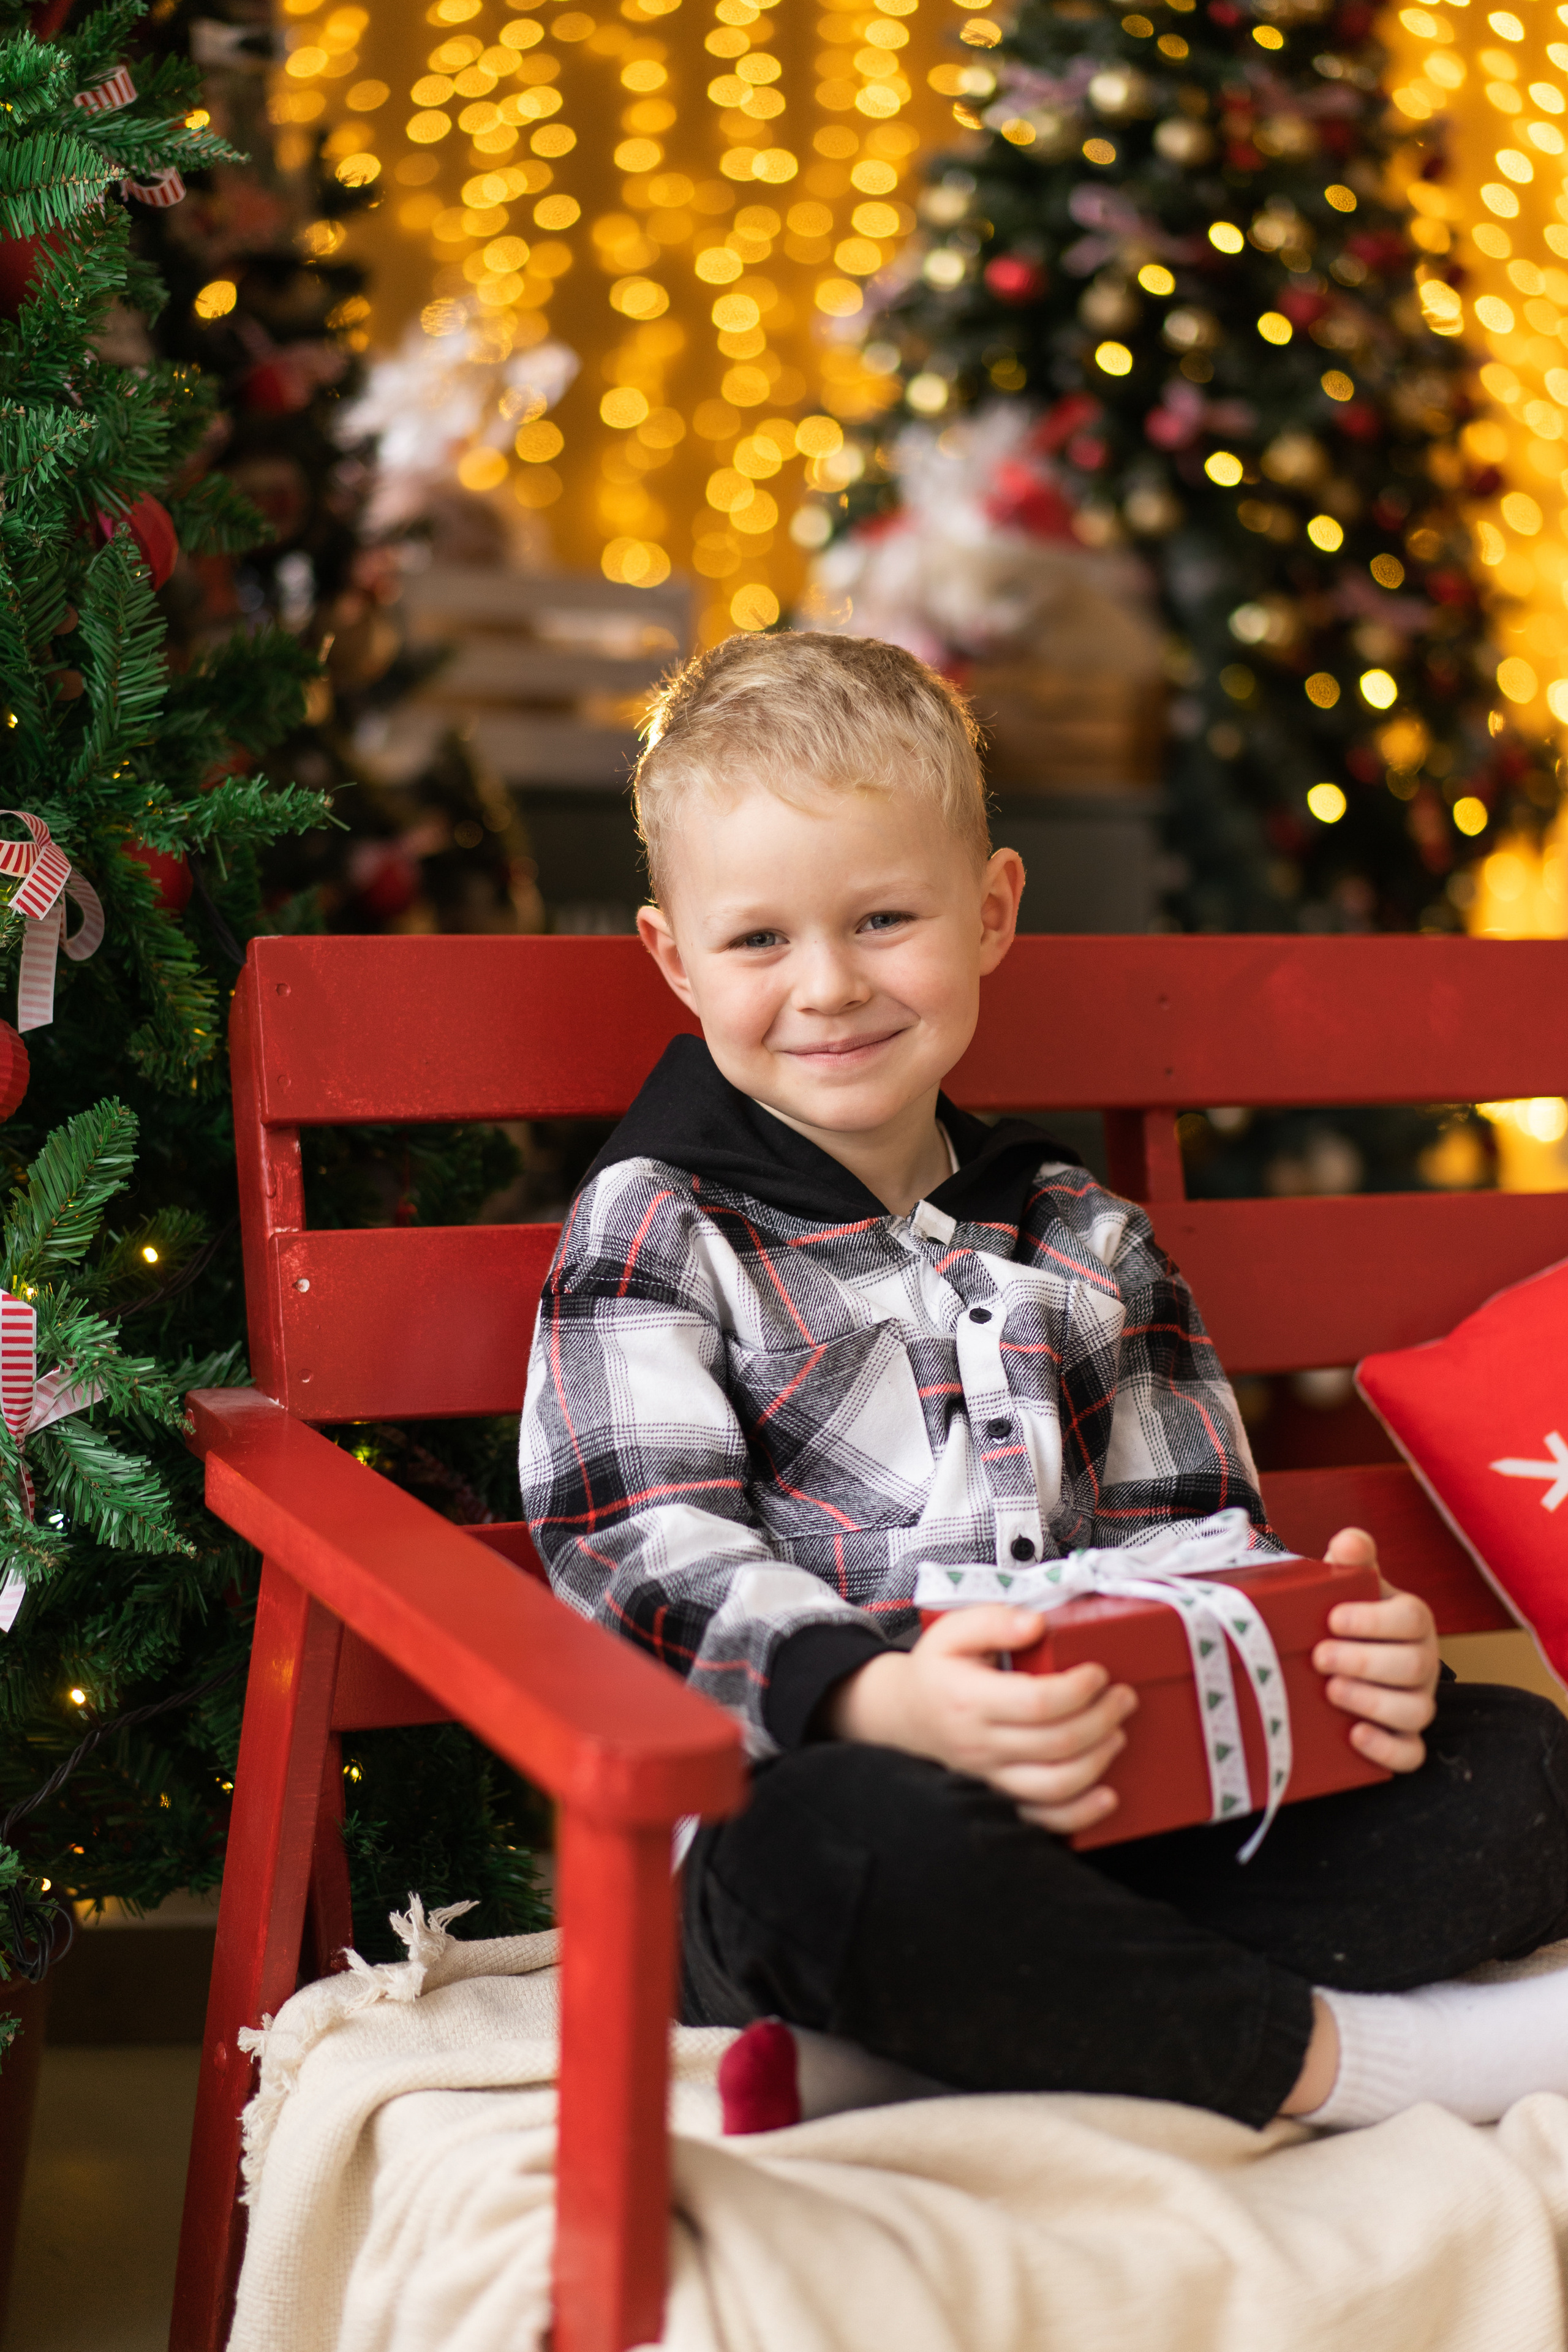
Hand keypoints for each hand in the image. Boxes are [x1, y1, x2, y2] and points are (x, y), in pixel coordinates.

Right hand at [827, 1604, 1138, 1834]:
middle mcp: (981, 1745)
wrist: (904, 1716)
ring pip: (1056, 1784)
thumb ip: (993, 1619)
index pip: (1037, 1702)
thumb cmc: (936, 1673)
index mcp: (970, 1700)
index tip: (1098, 1673)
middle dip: (1102, 1718)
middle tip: (1121, 1696)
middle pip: (1057, 1742)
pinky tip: (1106, 1795)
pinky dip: (1082, 1813)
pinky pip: (1044, 1820)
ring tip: (1116, 1731)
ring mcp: (991, 1778)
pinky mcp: (1001, 1798)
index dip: (1078, 1689)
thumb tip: (1036, 1623)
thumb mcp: (951, 1630)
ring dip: (1098, 1759)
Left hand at [1313, 1526, 1439, 1773]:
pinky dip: (1386, 1748)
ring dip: (1373, 1702)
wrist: (1331, 1656)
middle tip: (1319, 1657)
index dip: (1374, 1620)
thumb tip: (1349, 1540)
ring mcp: (1416, 1702)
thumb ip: (1349, 1561)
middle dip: (1365, 1662)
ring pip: (1417, 1711)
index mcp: (1411, 1620)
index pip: (1412, 1618)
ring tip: (1331, 1691)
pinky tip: (1354, 1735)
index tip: (1332, 1618)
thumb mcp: (1343, 1586)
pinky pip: (1411, 1754)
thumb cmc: (1339, 1617)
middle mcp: (1422, 1661)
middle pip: (1416, 1666)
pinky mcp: (1403, 1739)